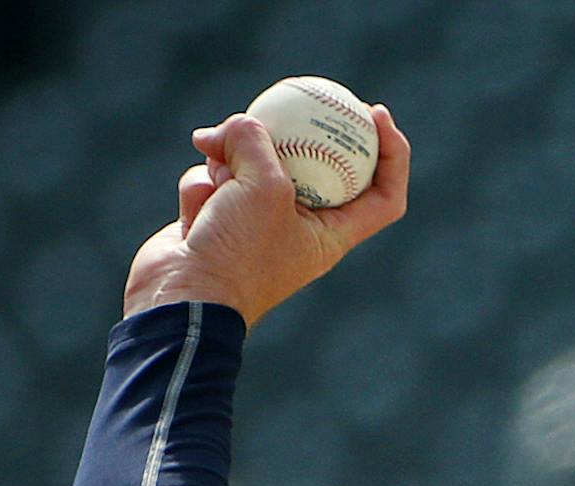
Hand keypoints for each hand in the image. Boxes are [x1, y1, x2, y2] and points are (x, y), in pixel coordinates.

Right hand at [122, 103, 410, 327]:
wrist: (181, 298)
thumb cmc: (238, 253)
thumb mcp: (263, 187)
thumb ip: (258, 142)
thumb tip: (238, 125)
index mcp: (334, 235)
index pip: (384, 195)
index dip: (392, 154)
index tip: (377, 115)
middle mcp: (301, 227)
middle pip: (314, 165)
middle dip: (295, 133)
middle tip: (292, 98)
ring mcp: (256, 221)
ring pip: (252, 163)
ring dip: (230, 159)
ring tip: (216, 171)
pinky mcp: (218, 214)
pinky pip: (215, 179)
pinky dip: (202, 186)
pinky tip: (194, 209)